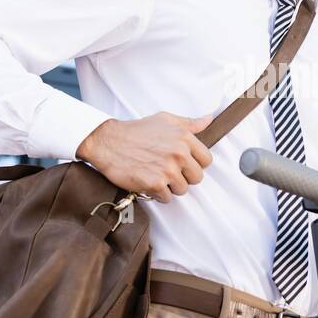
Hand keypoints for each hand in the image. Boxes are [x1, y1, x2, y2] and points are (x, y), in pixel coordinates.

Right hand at [75, 111, 214, 202]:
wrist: (108, 141)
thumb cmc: (137, 131)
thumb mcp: (165, 120)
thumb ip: (189, 123)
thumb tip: (208, 120)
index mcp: (185, 137)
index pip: (206, 160)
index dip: (195, 164)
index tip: (183, 164)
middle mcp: (179, 153)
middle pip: (197, 178)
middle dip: (184, 177)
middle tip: (168, 171)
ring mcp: (167, 169)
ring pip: (182, 190)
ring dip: (170, 187)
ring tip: (156, 175)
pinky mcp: (154, 183)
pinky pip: (166, 198)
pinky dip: (157, 194)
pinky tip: (148, 181)